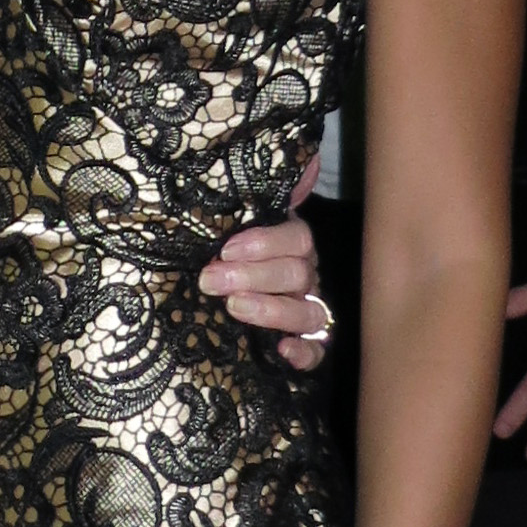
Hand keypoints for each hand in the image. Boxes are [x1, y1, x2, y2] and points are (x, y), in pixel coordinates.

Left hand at [198, 210, 330, 371]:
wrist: (224, 296)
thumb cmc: (226, 260)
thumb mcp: (230, 232)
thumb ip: (244, 211)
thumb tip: (286, 174)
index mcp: (293, 248)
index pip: (297, 238)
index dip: (265, 243)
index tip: (225, 250)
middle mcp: (305, 279)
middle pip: (297, 274)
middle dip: (251, 276)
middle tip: (211, 280)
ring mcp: (308, 312)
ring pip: (308, 311)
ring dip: (272, 310)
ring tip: (234, 307)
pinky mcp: (306, 345)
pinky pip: (316, 352)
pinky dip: (304, 352)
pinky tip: (283, 349)